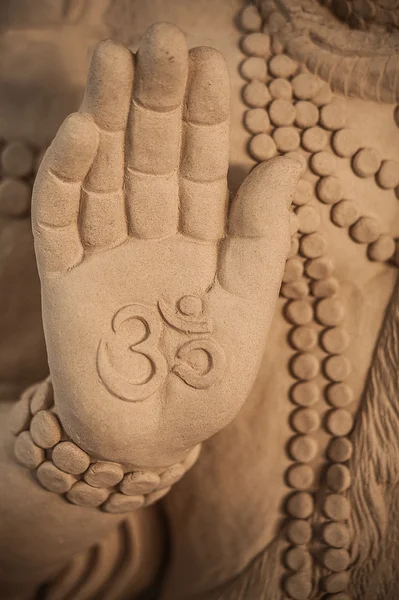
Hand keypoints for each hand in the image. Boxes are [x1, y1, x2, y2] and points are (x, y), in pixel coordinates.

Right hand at [32, 24, 300, 467]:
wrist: (149, 437)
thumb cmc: (204, 383)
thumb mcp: (247, 309)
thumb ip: (262, 238)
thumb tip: (284, 160)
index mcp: (201, 242)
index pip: (202, 166)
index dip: (206, 116)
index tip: (210, 61)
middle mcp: (152, 237)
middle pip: (151, 158)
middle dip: (155, 101)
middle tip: (161, 40)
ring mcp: (105, 254)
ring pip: (105, 173)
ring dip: (107, 119)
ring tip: (114, 61)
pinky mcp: (65, 277)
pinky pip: (62, 218)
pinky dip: (68, 176)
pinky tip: (83, 131)